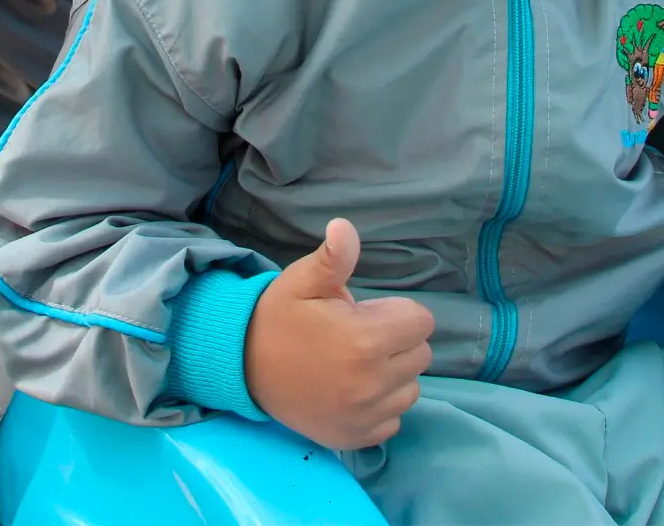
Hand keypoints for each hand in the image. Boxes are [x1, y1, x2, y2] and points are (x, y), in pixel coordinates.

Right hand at [246, 219, 433, 450]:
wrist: (242, 367)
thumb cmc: (278, 318)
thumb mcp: (302, 281)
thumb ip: (334, 257)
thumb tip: (344, 226)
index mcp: (366, 340)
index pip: (421, 321)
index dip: (397, 312)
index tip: (366, 314)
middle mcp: (373, 383)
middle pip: (420, 355)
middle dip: (397, 341)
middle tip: (359, 336)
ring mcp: (366, 415)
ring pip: (410, 389)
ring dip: (393, 375)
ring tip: (357, 363)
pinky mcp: (357, 437)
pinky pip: (393, 420)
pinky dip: (380, 406)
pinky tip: (352, 391)